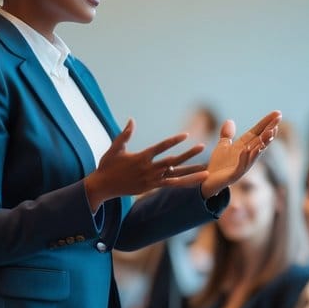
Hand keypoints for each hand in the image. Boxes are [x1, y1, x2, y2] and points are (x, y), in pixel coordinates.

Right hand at [85, 119, 208, 209]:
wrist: (102, 186)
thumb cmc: (107, 165)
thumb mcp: (115, 148)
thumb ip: (125, 134)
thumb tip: (132, 120)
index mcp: (141, 157)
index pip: (161, 147)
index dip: (173, 141)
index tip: (185, 135)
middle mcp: (148, 169)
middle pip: (172, 161)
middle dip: (188, 154)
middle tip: (202, 146)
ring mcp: (151, 180)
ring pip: (175, 175)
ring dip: (191, 172)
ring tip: (206, 170)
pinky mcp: (151, 187)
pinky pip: (170, 185)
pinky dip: (183, 183)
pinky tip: (193, 182)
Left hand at [199, 112, 282, 198]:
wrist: (208, 181)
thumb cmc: (218, 165)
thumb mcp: (222, 146)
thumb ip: (227, 135)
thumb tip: (230, 121)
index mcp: (245, 147)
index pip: (258, 132)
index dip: (267, 122)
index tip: (277, 113)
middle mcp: (247, 156)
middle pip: (261, 141)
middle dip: (270, 130)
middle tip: (278, 120)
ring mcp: (243, 166)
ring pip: (256, 153)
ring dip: (263, 143)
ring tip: (270, 132)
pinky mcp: (234, 175)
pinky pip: (241, 166)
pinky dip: (245, 157)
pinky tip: (248, 149)